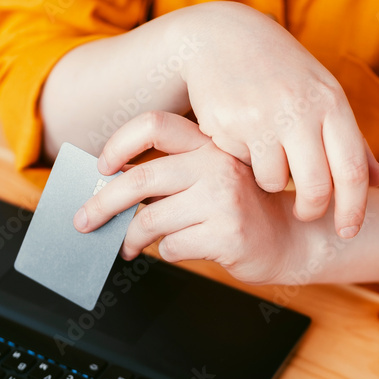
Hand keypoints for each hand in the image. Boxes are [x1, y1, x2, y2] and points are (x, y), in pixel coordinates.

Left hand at [73, 111, 304, 285]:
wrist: (294, 239)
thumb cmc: (243, 210)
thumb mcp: (214, 178)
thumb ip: (173, 177)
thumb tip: (111, 189)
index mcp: (209, 145)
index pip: (155, 126)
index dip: (120, 143)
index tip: (102, 166)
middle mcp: (217, 165)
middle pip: (140, 181)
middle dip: (103, 205)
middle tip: (84, 221)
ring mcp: (224, 200)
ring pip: (151, 220)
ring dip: (131, 239)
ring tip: (128, 246)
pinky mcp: (228, 234)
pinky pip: (173, 246)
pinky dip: (168, 252)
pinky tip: (182, 249)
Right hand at [175, 2, 378, 237]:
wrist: (221, 39)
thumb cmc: (281, 73)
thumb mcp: (322, 96)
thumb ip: (350, 140)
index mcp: (331, 102)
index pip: (353, 168)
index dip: (354, 208)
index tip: (349, 231)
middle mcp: (300, 109)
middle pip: (316, 187)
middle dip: (312, 210)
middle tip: (306, 213)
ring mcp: (263, 117)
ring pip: (276, 182)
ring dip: (273, 183)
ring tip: (267, 158)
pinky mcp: (229, 125)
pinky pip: (245, 167)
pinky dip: (247, 164)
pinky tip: (243, 139)